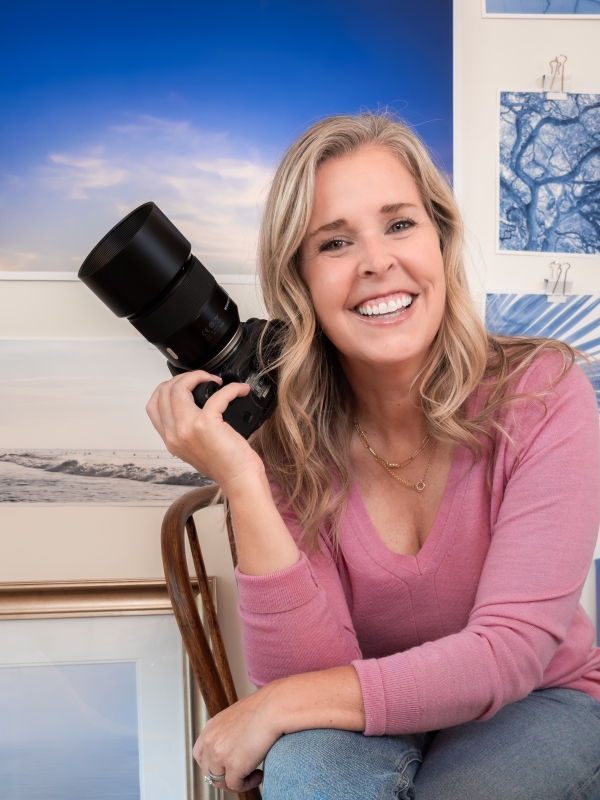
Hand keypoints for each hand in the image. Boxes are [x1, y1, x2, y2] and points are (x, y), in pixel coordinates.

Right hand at [146, 370, 264, 492]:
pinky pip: (217, 395)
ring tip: (218, 381)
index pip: (154, 405)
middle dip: (184, 377)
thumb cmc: (226, 466)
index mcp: (171, 439)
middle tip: (204, 379)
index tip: (187, 384)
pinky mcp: (206, 425)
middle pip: (164, 391)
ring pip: (179, 388)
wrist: (239, 480)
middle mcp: (174, 434)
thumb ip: (189, 429)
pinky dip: (231, 389)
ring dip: (199, 376)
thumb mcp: (196, 448)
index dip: (168, 388)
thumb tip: (200, 403)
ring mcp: (187, 429)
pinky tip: (239, 391)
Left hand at [193, 684, 278, 793]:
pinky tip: (259, 774)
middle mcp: (211, 741)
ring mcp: (220, 755)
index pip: (200, 754)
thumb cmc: (263, 707)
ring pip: (220, 782)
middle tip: (241, 773)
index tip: (224, 767)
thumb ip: (229, 731)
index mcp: (211, 727)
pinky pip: (236, 786)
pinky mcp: (234, 766)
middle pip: (208, 771)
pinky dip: (248, 784)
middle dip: (224, 776)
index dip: (211, 764)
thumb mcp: (237, 716)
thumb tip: (235, 745)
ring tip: (252, 773)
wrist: (273, 707)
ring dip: (236, 782)